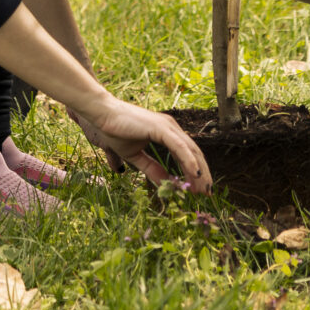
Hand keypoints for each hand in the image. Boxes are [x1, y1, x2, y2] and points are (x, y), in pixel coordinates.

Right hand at [69, 95, 210, 191]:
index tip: (198, 190)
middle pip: (194, 153)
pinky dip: (189, 161)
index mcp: (167, 133)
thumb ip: (151, 169)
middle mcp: (172, 128)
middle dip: (202, 175)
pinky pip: (179, 147)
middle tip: (206, 194)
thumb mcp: (136, 157)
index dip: (195, 172)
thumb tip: (166, 184)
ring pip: (190, 151)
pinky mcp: (161, 128)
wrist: (103, 114)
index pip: (187, 154)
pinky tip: (195, 174)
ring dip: (199, 171)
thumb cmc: (116, 132)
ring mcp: (168, 126)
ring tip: (203, 189)